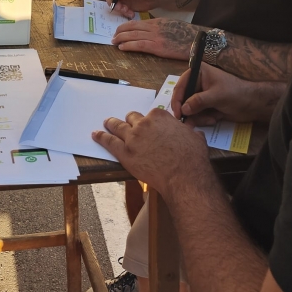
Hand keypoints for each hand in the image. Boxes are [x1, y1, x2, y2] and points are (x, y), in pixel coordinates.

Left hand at [92, 109, 209, 198]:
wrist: (183, 176)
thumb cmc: (192, 158)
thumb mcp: (195, 137)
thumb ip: (189, 132)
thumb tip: (192, 132)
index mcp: (160, 117)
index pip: (150, 114)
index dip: (149, 121)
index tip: (148, 125)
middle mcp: (144, 124)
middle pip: (132, 118)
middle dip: (129, 121)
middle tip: (126, 123)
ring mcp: (132, 138)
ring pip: (117, 126)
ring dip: (111, 124)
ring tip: (107, 123)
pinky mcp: (125, 153)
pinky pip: (109, 142)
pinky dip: (101, 137)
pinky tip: (96, 135)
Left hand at [111, 18, 202, 59]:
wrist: (197, 40)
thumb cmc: (187, 35)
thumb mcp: (171, 26)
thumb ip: (160, 27)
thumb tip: (150, 32)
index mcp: (158, 22)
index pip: (137, 22)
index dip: (126, 26)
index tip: (119, 29)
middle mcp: (155, 27)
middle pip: (132, 27)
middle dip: (120, 31)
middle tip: (113, 36)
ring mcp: (156, 37)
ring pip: (133, 35)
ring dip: (121, 39)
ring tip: (114, 42)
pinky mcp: (158, 47)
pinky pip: (139, 45)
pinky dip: (128, 45)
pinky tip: (121, 47)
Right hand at [172, 63, 282, 123]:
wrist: (253, 105)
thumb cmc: (236, 93)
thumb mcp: (217, 96)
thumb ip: (199, 101)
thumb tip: (184, 109)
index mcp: (198, 73)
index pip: (181, 85)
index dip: (177, 99)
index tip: (178, 113)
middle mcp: (197, 83)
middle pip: (183, 99)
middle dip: (188, 112)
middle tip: (190, 122)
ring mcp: (200, 96)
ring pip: (189, 109)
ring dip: (198, 117)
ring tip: (211, 119)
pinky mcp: (205, 106)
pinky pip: (196, 115)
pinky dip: (203, 120)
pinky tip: (215, 119)